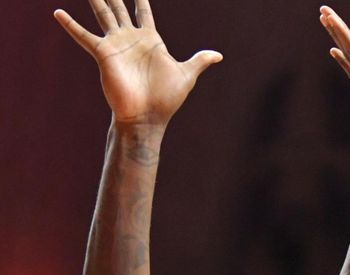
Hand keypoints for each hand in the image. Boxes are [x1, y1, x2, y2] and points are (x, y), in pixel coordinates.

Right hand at [54, 0, 221, 125]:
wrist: (148, 116)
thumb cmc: (166, 98)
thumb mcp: (187, 75)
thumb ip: (199, 61)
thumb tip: (219, 55)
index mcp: (150, 40)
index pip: (143, 13)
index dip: (140, 0)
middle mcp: (131, 39)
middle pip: (119, 8)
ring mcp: (116, 45)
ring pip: (102, 14)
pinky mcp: (104, 54)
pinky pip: (84, 36)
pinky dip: (71, 25)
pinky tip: (57, 13)